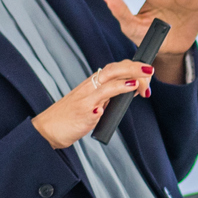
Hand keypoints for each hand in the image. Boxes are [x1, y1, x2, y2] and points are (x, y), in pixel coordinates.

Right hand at [32, 61, 154, 148]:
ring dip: (128, 78)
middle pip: (114, 69)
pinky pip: (101, 98)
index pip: (115, 68)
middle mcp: (89, 87)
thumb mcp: (92, 104)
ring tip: (144, 79)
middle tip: (150, 70)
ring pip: (109, 80)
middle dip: (134, 67)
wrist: (47, 130)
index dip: (132, 67)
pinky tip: (129, 89)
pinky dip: (115, 92)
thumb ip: (108, 97)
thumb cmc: (69, 119)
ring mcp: (86, 98)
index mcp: (92, 84)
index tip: (146, 73)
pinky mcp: (83, 110)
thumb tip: (129, 90)